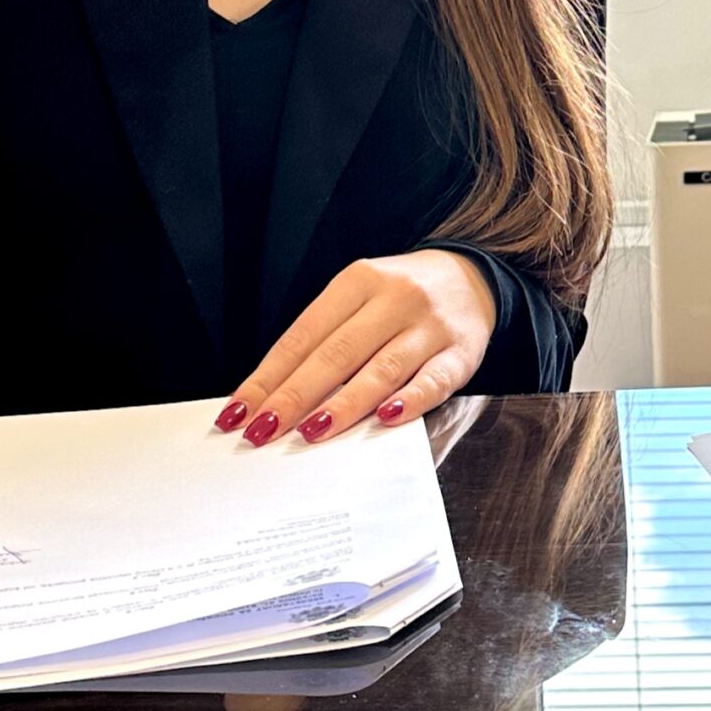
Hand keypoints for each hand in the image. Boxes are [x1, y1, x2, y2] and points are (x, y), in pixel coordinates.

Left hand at [221, 248, 498, 445]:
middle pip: (337, 353)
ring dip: (343, 404)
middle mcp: (395, 297)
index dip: (268, 377)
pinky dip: (409, 402)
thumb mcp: (360, 300)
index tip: (237, 414)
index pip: (303, 335)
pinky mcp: (461, 352)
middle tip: (262, 432)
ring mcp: (430, 325)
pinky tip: (385, 421)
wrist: (472, 277)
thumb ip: (324, 342)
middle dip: (295, 396)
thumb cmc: (399, 299)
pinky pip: (433, 381)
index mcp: (359, 281)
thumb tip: (273, 400)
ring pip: (381, 368)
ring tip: (310, 433)